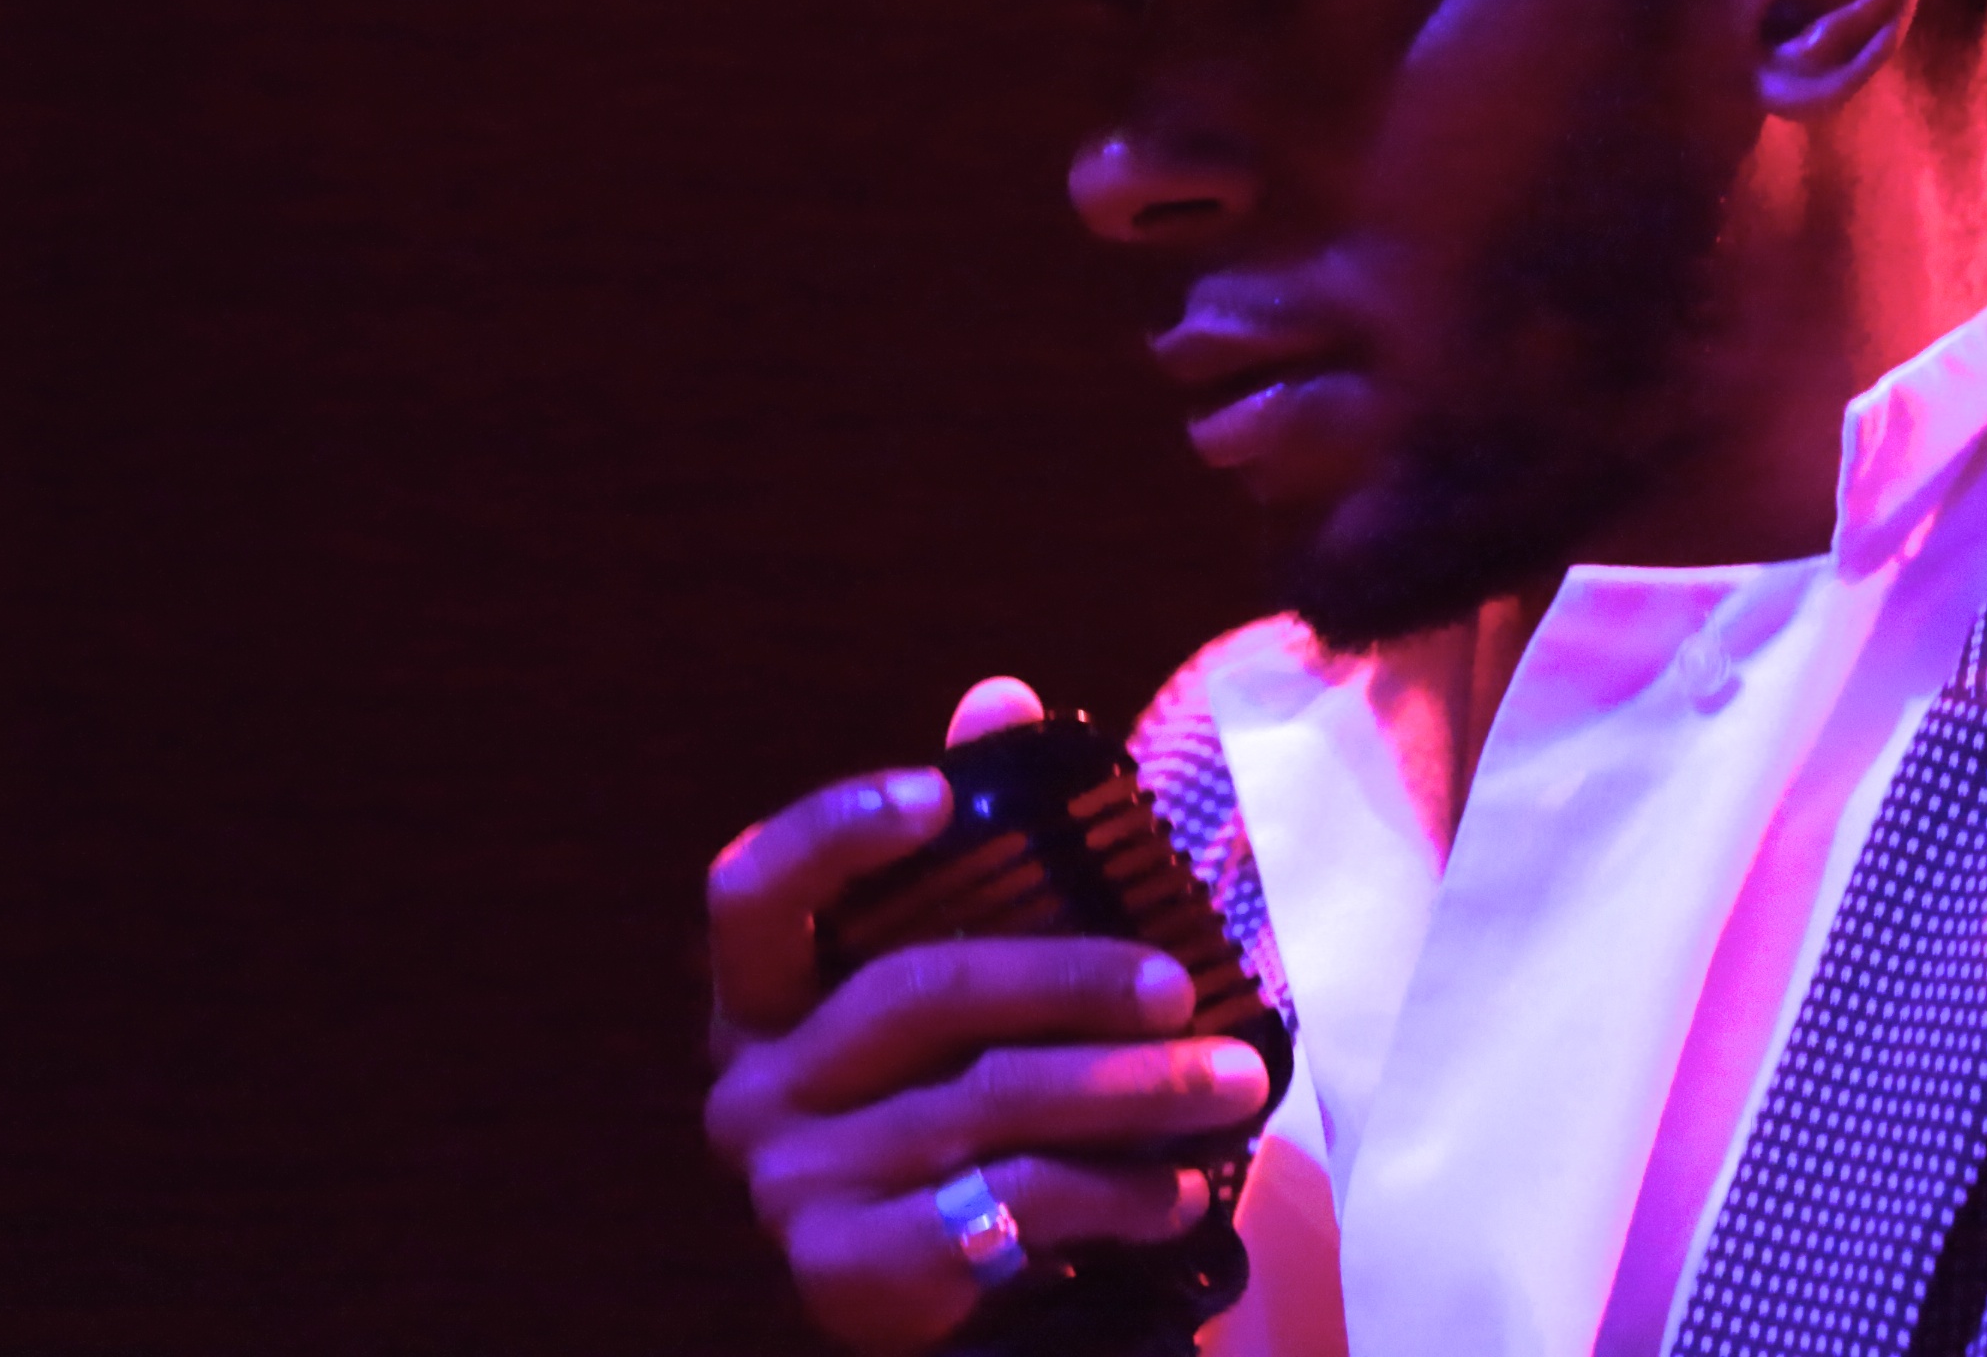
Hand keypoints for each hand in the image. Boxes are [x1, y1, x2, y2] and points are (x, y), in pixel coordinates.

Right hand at [702, 676, 1274, 1354]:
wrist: (949, 1290)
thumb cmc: (959, 1093)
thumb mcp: (967, 976)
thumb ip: (980, 846)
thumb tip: (999, 695)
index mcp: (761, 997)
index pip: (752, 890)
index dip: (833, 832)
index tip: (936, 794)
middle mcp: (751, 1086)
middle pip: (918, 992)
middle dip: (1073, 980)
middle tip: (1184, 985)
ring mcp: (790, 1185)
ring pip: (987, 1103)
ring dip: (1133, 1090)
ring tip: (1235, 1086)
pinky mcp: (846, 1271)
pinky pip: (1006, 1206)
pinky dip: (1113, 1192)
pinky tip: (1186, 1185)